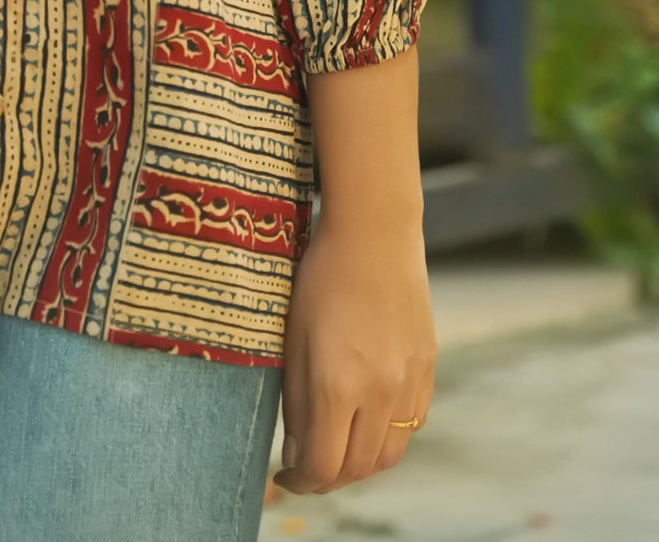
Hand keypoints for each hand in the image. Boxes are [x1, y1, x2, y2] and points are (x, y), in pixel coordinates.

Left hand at [272, 209, 435, 494]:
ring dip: (360, 464)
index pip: (324, 466)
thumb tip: (297, 453)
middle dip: (328, 478)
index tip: (285, 476)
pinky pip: (410, 424)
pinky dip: (386, 436)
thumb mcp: (293, 337)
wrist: (374, 232)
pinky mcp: (427, 369)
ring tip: (336, 449)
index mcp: (338, 385)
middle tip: (306, 468)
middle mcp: (380, 392)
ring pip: (389, 454)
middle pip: (358, 468)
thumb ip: (295, 401)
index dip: (301, 481)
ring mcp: (409, 382)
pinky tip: (365, 419)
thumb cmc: (320, 277)